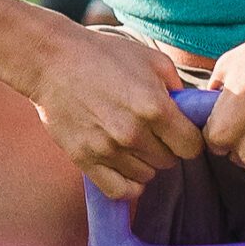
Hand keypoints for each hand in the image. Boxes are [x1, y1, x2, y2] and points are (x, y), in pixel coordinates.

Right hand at [15, 21, 205, 200]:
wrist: (52, 60)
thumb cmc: (103, 55)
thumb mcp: (151, 60)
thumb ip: (178, 88)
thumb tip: (190, 112)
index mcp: (155, 108)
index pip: (192, 147)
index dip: (189, 139)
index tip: (179, 131)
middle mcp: (133, 133)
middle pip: (169, 162)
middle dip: (165, 147)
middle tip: (150, 130)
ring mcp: (107, 149)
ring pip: (145, 175)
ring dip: (144, 161)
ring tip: (130, 140)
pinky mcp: (85, 159)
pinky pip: (119, 190)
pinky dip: (127, 184)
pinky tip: (125, 166)